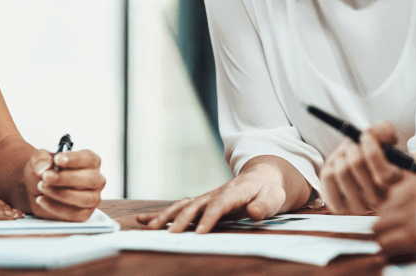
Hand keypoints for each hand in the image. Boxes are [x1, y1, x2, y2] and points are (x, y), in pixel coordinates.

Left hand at [25, 148, 104, 221]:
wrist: (36, 190)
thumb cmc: (44, 170)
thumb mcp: (38, 160)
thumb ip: (40, 160)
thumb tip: (44, 167)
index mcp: (91, 162)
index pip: (90, 159)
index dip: (75, 159)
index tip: (57, 159)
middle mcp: (96, 180)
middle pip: (91, 179)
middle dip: (67, 178)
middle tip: (46, 176)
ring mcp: (92, 198)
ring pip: (85, 198)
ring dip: (61, 193)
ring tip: (42, 187)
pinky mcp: (84, 214)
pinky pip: (75, 214)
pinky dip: (56, 208)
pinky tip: (41, 199)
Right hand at [136, 161, 288, 233]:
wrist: (262, 178)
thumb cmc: (269, 191)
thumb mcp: (273, 197)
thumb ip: (264, 205)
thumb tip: (254, 213)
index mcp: (234, 192)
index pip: (219, 205)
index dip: (209, 218)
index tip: (199, 233)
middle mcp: (215, 193)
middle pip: (195, 206)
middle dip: (182, 221)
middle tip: (172, 237)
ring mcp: (205, 198)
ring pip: (181, 207)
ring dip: (165, 217)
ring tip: (148, 228)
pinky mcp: (199, 204)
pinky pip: (178, 209)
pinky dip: (159, 215)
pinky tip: (141, 221)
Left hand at [320, 123, 404, 213]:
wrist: (359, 172)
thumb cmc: (376, 156)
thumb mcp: (386, 140)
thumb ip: (385, 132)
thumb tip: (369, 135)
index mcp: (396, 185)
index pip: (383, 174)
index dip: (372, 150)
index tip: (366, 136)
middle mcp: (379, 200)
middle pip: (357, 165)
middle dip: (353, 147)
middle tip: (355, 146)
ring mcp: (359, 207)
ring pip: (341, 170)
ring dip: (341, 155)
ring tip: (346, 158)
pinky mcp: (339, 207)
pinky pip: (328, 177)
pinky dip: (330, 165)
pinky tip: (339, 169)